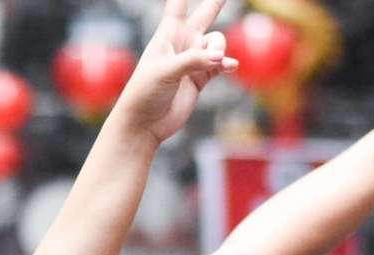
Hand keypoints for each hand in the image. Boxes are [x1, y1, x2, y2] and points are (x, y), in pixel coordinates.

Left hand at [113, 0, 236, 142]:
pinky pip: (221, 64)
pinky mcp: (201, 78)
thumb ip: (192, 61)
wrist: (144, 124)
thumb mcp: (164, 72)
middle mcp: (182, 44)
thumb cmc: (144, 93)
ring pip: (216, 42)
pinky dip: (227, 64)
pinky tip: (229, 67)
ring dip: (219, 48)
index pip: (177, 6)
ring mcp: (193, 61)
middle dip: (215, 3)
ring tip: (215, 60)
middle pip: (203, 16)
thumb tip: (219, 57)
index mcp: (167, 35)